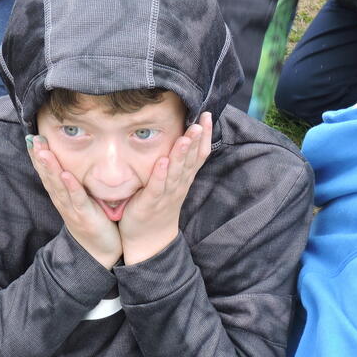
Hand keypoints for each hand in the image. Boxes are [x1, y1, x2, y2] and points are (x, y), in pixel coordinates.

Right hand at [28, 135, 121, 269]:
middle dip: (40, 157)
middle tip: (32, 138)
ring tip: (43, 151)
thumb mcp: (80, 200)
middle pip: (48, 176)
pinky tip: (66, 175)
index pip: (46, 173)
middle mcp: (62, 201)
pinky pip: (77, 199)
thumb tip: (71, 163)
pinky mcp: (85, 216)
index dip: (37, 156)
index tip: (31, 137)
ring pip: (58, 186)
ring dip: (50, 168)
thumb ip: (74, 184)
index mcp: (61, 196)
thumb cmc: (92, 223)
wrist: (99, 253)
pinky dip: (71, 187)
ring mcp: (72, 209)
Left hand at [118, 112, 211, 264]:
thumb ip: (177, 163)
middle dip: (196, 141)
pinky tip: (162, 161)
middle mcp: (179, 185)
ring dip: (181, 154)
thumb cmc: (159, 207)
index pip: (198, 155)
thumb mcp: (172, 183)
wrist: (149, 240)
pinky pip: (156, 187)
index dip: (204, 136)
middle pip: (190, 160)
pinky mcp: (150, 203)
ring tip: (186, 137)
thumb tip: (181, 138)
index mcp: (184, 179)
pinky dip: (160, 174)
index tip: (207, 115)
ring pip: (176, 172)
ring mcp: (166, 194)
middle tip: (201, 121)